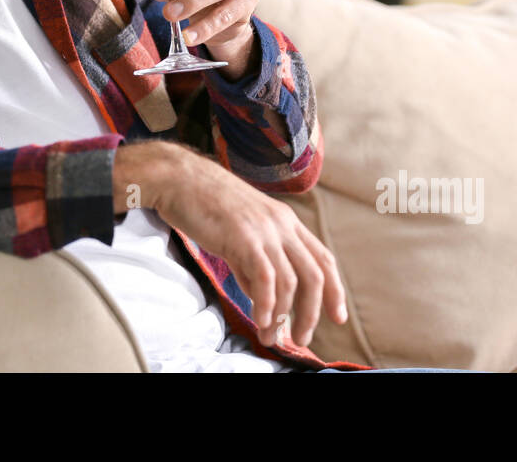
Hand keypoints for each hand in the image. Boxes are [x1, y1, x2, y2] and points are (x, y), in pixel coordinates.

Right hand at [114, 140, 348, 348]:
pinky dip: (266, 304)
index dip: (334, 290)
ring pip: (291, 280)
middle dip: (312, 313)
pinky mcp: (244, 237)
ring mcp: (264, 229)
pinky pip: (265, 278)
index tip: (337, 317)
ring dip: (284, 316)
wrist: (179, 178)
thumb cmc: (204, 203)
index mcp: (285, 220)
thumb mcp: (240, 230)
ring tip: (272, 338)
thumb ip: (254, 262)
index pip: (322, 258)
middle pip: (314, 275)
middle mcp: (282, 224)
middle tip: (302, 339)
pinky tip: (260, 320)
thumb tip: (262, 297)